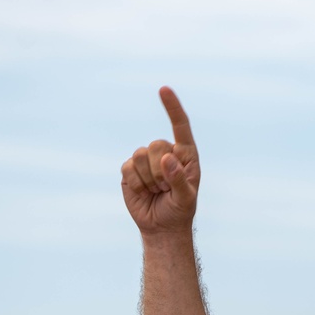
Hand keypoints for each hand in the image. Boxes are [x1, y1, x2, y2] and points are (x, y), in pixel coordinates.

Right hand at [120, 87, 200, 235]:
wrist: (161, 226)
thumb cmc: (180, 209)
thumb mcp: (186, 198)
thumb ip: (179, 179)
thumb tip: (167, 158)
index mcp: (186, 155)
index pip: (180, 127)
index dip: (172, 108)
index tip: (163, 89)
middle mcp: (166, 152)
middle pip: (156, 145)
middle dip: (160, 171)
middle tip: (167, 188)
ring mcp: (146, 160)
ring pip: (140, 156)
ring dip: (149, 179)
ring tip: (157, 191)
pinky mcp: (130, 170)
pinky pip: (128, 168)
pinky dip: (136, 184)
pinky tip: (144, 192)